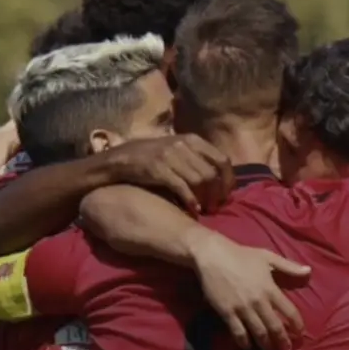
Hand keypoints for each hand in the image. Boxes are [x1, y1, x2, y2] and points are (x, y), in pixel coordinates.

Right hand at [106, 134, 233, 213]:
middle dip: (217, 194)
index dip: (228, 180)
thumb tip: (221, 178)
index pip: (222, 159)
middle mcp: (183, 145)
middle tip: (215, 207)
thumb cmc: (153, 157)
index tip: (226, 195)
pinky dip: (191, 201)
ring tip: (205, 209)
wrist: (120, 159)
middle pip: (212, 173)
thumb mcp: (178, 150)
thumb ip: (198, 159)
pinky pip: (182, 187)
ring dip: (205, 199)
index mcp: (192, 139)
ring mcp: (170, 156)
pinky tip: (193, 210)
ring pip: (200, 180)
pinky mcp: (158, 169)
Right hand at [189, 231, 310, 349]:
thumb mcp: (268, 257)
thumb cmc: (241, 255)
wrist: (212, 255)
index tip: (300, 335)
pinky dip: (244, 343)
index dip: (297, 326)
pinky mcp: (227, 313)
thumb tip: (309, 272)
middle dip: (283, 342)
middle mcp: (259, 302)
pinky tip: (248, 347)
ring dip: (266, 346)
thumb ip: (289, 267)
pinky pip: (238, 333)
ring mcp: (242, 309)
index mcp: (270, 289)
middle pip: (275, 327)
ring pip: (258, 333)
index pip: (290, 312)